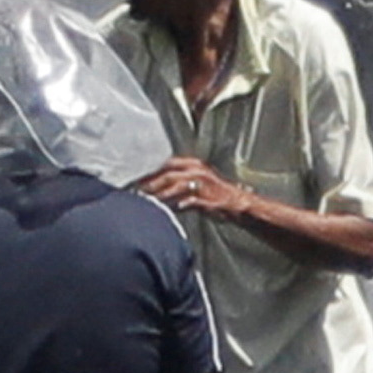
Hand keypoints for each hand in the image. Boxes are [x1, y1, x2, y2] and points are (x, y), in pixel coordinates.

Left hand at [136, 157, 251, 222]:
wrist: (238, 203)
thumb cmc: (214, 194)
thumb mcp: (195, 182)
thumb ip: (176, 183)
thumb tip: (154, 189)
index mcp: (193, 165)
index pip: (166, 164)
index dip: (150, 172)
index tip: (134, 180)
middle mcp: (197, 171)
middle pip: (168, 174)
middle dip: (151, 183)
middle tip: (136, 192)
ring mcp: (204, 184)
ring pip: (177, 186)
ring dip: (160, 194)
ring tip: (148, 202)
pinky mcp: (210, 199)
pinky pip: (191, 201)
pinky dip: (180, 204)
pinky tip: (170, 208)